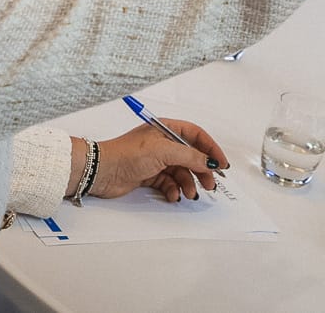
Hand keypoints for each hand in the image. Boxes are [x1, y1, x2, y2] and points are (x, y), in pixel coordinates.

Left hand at [88, 120, 228, 202]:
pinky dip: (174, 189)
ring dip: (188, 183)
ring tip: (190, 193)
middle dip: (202, 171)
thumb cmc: (127, 153)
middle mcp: (163, 143)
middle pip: (191, 156)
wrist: (102, 171)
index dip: (211, 148)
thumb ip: (190, 156)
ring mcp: (157, 160)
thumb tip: (210, 161)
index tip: (221, 163)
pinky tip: (173, 195)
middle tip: (210, 184)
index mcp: (167, 129)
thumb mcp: (164, 151)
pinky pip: (169, 182)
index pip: (196, 135)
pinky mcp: (150, 175)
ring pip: (181, 172)